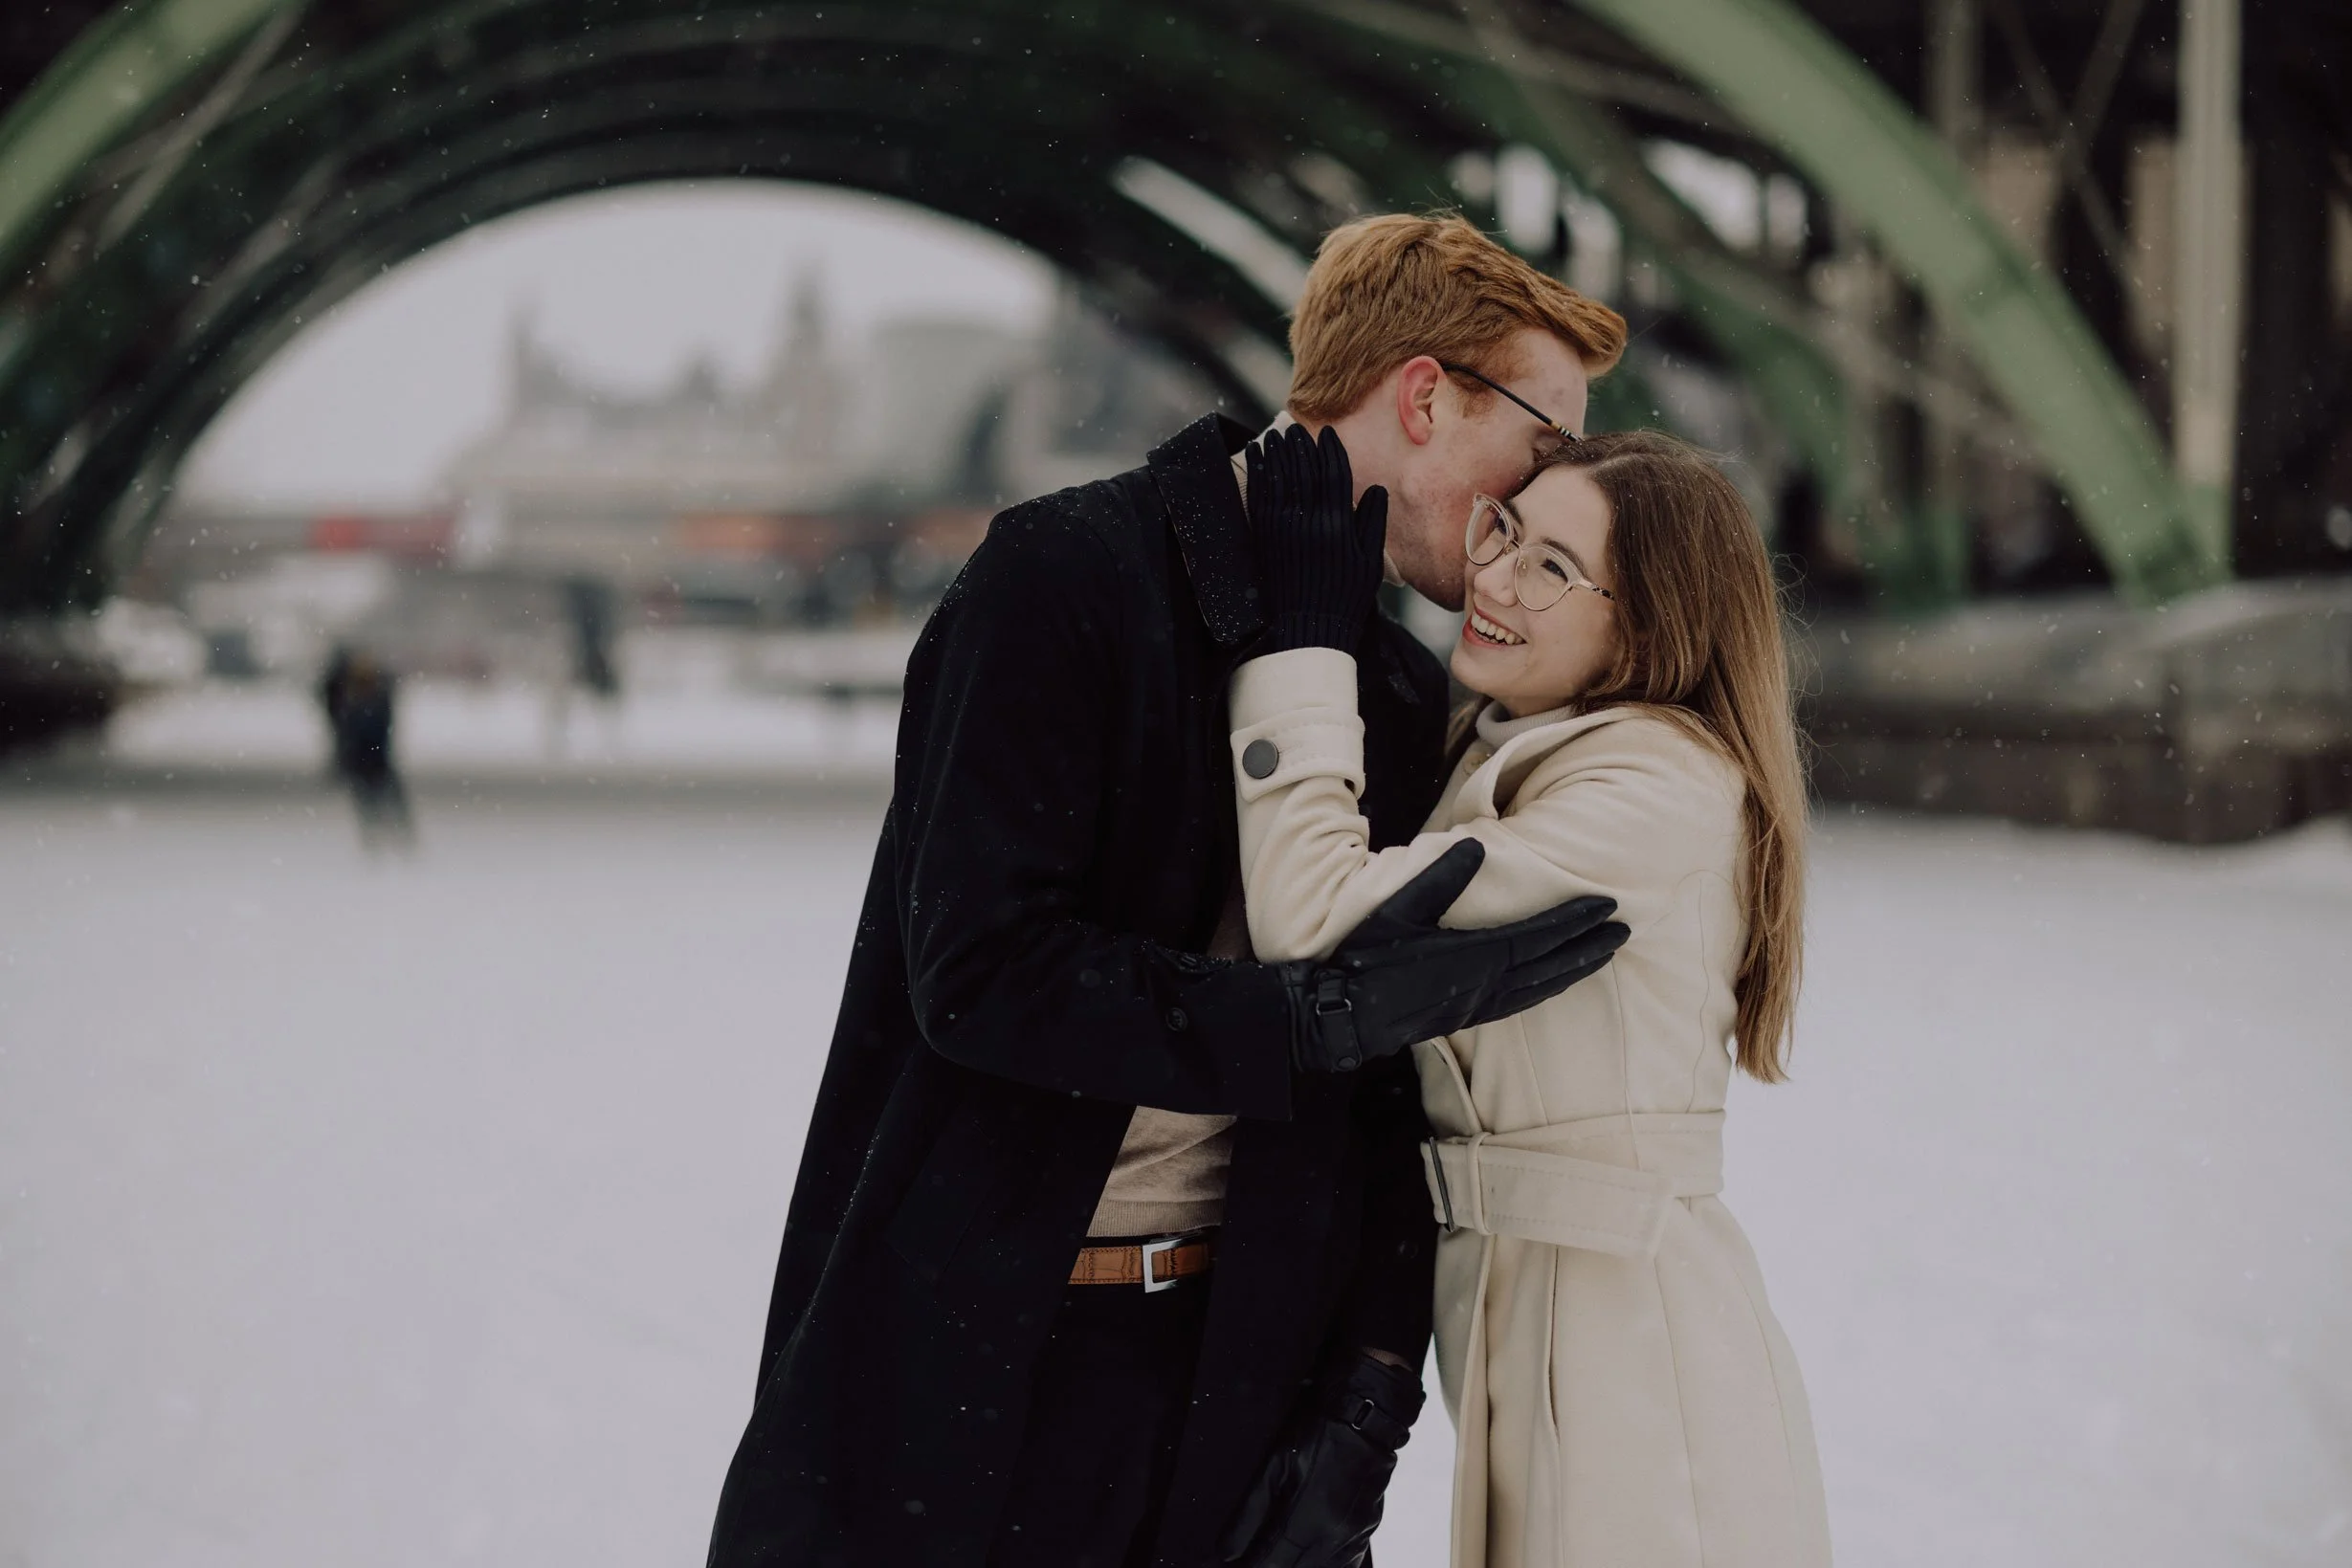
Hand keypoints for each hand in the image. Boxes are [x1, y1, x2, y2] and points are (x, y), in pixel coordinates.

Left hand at [1218, 1353, 1425, 1567]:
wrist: (1367, 1416)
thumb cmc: (1318, 1434)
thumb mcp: (1274, 1467)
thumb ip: (1249, 1513)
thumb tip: (1228, 1550)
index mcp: (1307, 1521)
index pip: (1271, 1565)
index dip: (1253, 1565)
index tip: (1240, 1561)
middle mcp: (1334, 1537)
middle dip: (1275, 1564)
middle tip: (1261, 1553)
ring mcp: (1355, 1536)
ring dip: (1300, 1564)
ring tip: (1284, 1550)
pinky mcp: (1369, 1530)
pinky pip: (1346, 1562)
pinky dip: (1326, 1563)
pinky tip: (1312, 1551)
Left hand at [1245, 423, 1387, 653]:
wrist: (1309, 629)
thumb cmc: (1345, 597)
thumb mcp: (1369, 562)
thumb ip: (1372, 523)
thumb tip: (1376, 489)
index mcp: (1336, 525)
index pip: (1333, 475)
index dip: (1331, 451)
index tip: (1328, 433)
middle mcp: (1307, 522)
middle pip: (1303, 471)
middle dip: (1301, 446)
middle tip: (1298, 428)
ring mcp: (1282, 528)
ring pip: (1278, 478)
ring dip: (1277, 453)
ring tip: (1277, 435)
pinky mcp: (1264, 537)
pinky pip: (1259, 495)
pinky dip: (1257, 472)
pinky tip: (1256, 455)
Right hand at [1279, 840, 1626, 1072]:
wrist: (1342, 1016)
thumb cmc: (1364, 959)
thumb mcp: (1396, 910)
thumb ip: (1438, 878)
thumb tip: (1476, 845)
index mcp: (1473, 956)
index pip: (1539, 935)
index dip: (1575, 921)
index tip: (1608, 906)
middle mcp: (1485, 985)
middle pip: (1551, 964)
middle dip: (1590, 946)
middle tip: (1625, 931)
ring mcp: (1479, 1004)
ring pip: (1542, 987)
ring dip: (1576, 969)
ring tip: (1605, 954)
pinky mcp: (1468, 1016)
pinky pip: (1522, 1002)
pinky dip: (1549, 988)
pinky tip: (1556, 982)